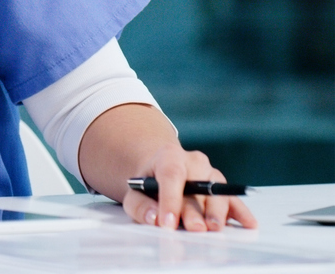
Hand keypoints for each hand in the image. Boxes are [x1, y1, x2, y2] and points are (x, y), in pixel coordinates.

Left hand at [122, 142, 256, 231]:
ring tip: (214, 227)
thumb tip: (155, 219)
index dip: (170, 199)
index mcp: (169, 156)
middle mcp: (194, 162)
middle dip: (195, 210)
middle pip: (196, 187)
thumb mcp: (135, 192)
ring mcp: (211, 174)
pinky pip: (234, 200)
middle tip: (194, 228)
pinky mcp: (224, 188)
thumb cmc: (148, 184)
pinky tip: (248, 223)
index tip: (167, 222)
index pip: (171, 175)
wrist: (162, 171)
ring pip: (217, 193)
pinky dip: (241, 212)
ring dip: (217, 212)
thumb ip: (140, 206)